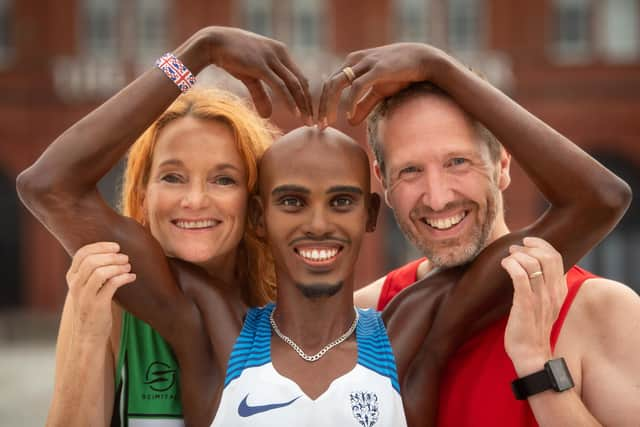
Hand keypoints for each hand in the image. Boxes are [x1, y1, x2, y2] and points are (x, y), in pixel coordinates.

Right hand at [66, 242, 135, 341]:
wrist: (87, 335)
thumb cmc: (92, 307)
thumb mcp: (86, 287)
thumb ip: (92, 271)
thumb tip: (112, 252)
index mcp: (72, 277)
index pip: (82, 253)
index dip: (100, 246)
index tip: (115, 246)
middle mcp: (75, 285)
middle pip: (91, 261)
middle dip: (112, 256)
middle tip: (125, 257)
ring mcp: (85, 296)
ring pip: (100, 272)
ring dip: (118, 266)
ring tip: (128, 267)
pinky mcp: (97, 306)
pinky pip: (112, 285)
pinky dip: (124, 277)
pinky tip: (131, 277)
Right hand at [199, 27, 312, 121]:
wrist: (213, 42)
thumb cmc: (232, 57)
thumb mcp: (250, 77)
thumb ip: (261, 95)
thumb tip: (268, 115)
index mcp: (281, 53)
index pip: (300, 78)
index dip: (306, 97)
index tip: (309, 113)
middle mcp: (280, 53)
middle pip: (301, 82)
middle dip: (308, 104)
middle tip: (313, 121)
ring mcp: (271, 58)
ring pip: (294, 85)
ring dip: (303, 105)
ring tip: (307, 121)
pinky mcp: (261, 65)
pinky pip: (280, 86)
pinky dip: (289, 101)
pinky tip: (295, 113)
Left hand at [318, 43, 445, 126]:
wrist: (423, 60)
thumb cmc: (400, 74)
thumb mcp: (378, 91)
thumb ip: (363, 105)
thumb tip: (350, 122)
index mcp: (351, 63)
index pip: (328, 84)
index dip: (322, 103)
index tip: (320, 122)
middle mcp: (354, 60)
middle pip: (328, 85)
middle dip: (321, 107)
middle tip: (319, 126)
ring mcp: (365, 63)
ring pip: (337, 84)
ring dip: (330, 106)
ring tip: (328, 123)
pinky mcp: (377, 69)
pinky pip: (357, 87)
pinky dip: (350, 102)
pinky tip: (348, 116)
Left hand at [501, 237, 566, 375]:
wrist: (531, 354)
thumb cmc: (532, 328)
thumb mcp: (545, 304)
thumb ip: (545, 286)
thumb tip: (537, 266)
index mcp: (559, 290)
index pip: (556, 257)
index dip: (541, 244)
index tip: (527, 241)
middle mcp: (553, 292)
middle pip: (547, 256)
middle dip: (529, 247)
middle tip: (514, 249)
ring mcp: (540, 299)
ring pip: (533, 264)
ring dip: (517, 255)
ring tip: (507, 258)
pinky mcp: (526, 305)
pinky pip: (520, 277)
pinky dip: (511, 265)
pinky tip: (504, 265)